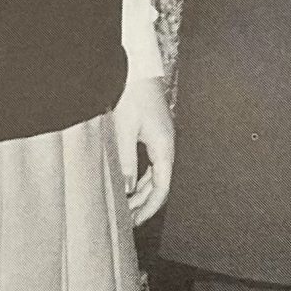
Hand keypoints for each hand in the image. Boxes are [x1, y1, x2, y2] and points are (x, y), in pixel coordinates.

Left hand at [112, 76, 173, 225]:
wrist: (137, 67)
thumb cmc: (131, 95)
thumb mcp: (124, 130)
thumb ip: (125, 162)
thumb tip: (126, 190)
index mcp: (163, 147)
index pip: (161, 188)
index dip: (149, 208)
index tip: (135, 222)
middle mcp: (167, 145)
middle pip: (159, 183)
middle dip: (143, 203)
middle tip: (125, 218)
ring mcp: (162, 138)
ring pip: (155, 174)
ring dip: (141, 190)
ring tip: (124, 204)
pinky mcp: (155, 132)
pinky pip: (151, 162)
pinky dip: (140, 176)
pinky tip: (127, 182)